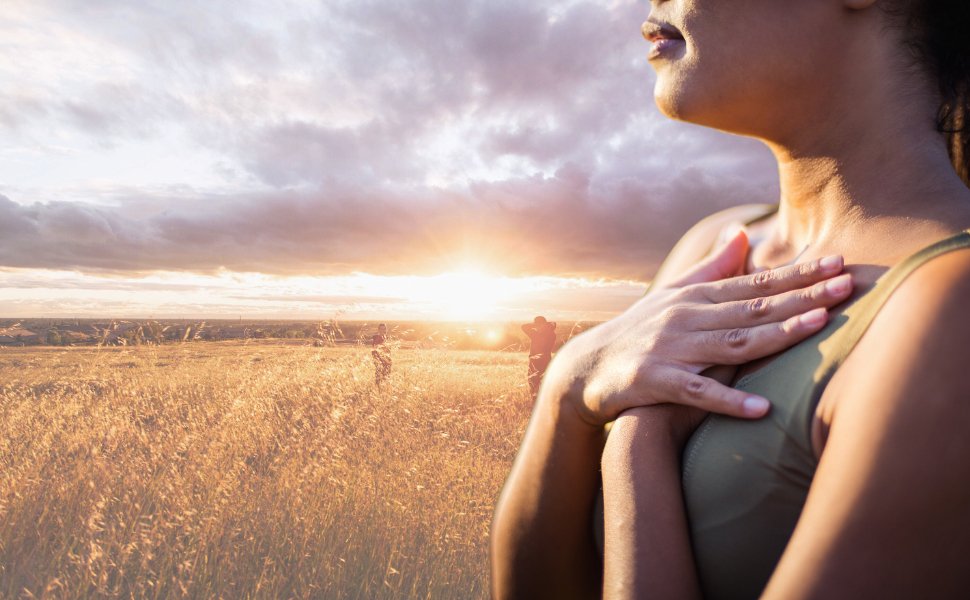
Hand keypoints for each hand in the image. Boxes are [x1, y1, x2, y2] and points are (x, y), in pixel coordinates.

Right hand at [544, 228, 853, 426]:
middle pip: (753, 308)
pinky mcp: (654, 382)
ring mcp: (670, 349)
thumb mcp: (672, 295)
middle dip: (803, 296)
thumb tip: (742, 233)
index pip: (755, 284)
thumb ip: (711, 267)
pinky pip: (697, 393)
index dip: (799, 274)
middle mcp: (686, 317)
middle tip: (848, 285)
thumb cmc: (638, 331)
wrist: (586, 369)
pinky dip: (729, 401)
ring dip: (776, 335)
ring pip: (732, 343)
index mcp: (695, 297)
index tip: (839, 263)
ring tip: (817, 327)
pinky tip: (762, 409)